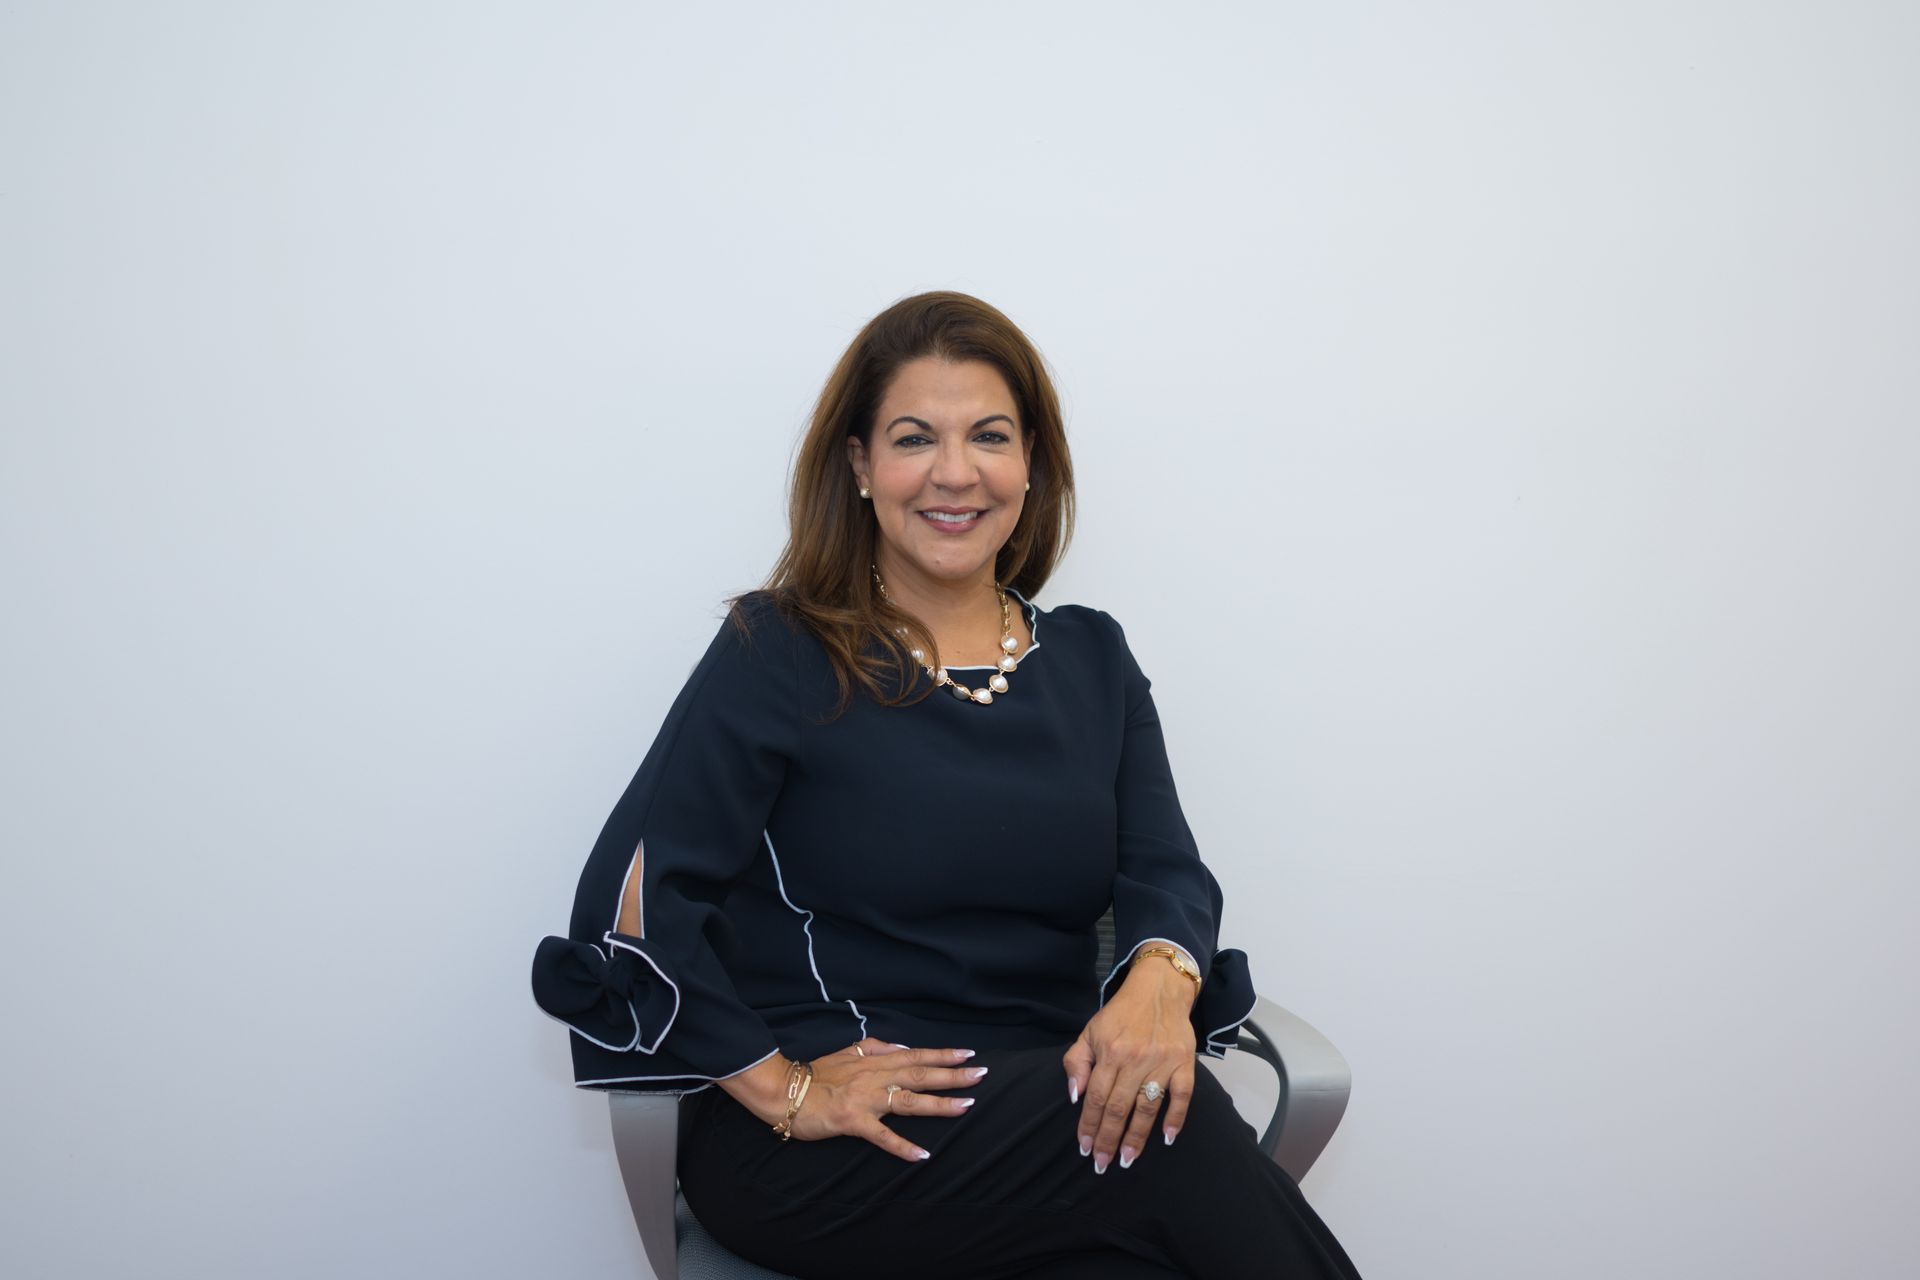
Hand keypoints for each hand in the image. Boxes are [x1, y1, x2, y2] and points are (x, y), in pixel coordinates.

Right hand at [784, 1037, 986, 1162]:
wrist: (785, 1090)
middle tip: (981, 1075)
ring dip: (938, 1104)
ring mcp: (865, 1099)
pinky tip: (922, 1155)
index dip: (943, 1054)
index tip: (969, 1053)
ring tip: (965, 1107)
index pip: (916, 1055)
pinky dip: (902, 1146)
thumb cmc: (816, 1074)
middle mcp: (875, 1077)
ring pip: (908, 1100)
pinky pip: (882, 1136)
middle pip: (920, 1074)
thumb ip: (875, 1047)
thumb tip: (903, 1047)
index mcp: (874, 1061)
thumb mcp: (847, 1052)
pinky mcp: (853, 1121)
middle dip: (952, 1075)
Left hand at [1062, 962, 1197, 1173]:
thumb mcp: (1090, 1032)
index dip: (1089, 1125)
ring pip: (1147, 1107)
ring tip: (1128, 1160)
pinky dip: (1176, 1118)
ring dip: (1137, 1137)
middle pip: (1119, 1108)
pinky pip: (1182, 1096)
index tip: (1084, 1148)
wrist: (1159, 988)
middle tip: (1102, 1163)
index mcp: (1110, 1052)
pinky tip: (1167, 1138)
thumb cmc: (1120, 1014)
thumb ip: (1077, 1062)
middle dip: (1109, 1139)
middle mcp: (1135, 1059)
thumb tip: (1076, 1096)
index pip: (1096, 1097)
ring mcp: (1162, 1062)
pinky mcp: (1184, 1063)